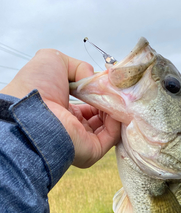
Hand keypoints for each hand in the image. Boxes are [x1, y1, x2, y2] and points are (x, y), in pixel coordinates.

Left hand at [0, 49, 120, 167]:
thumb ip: (79, 66)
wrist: (32, 110)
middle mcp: (74, 127)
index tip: (108, 82)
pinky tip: (115, 106)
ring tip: (116, 95)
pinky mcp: (92, 150)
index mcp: (64, 111)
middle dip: (110, 101)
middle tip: (116, 89)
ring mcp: (83, 140)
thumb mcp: (55, 61)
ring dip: (115, 109)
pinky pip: (112, 135)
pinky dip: (117, 120)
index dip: (100, 93)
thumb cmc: (36, 86)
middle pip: (102, 116)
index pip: (90, 105)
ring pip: (109, 126)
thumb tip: (96, 79)